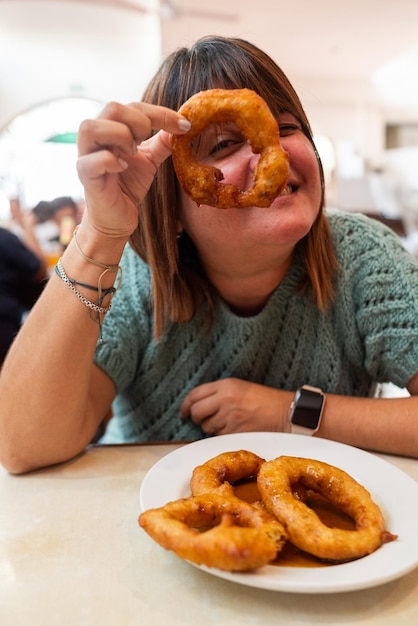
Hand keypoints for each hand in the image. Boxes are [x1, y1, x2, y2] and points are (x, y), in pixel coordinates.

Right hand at [76, 101, 189, 237]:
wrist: (116, 219)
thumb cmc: (128, 186)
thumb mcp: (150, 160)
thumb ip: (162, 142)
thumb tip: (181, 126)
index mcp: (112, 129)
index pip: (134, 107)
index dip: (160, 113)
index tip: (184, 126)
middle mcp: (96, 138)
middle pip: (112, 108)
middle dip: (139, 122)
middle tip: (147, 142)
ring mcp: (87, 156)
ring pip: (92, 127)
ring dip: (120, 136)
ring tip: (132, 153)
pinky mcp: (85, 176)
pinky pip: (92, 160)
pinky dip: (110, 161)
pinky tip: (123, 168)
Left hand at [180, 378, 289, 434]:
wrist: (284, 412)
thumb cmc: (264, 400)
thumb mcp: (240, 387)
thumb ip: (219, 392)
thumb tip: (197, 405)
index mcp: (226, 385)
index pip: (195, 394)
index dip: (185, 405)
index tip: (183, 411)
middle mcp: (225, 399)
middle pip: (197, 411)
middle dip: (196, 418)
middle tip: (202, 420)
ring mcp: (229, 416)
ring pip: (207, 427)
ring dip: (211, 428)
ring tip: (226, 422)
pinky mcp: (235, 431)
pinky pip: (219, 436)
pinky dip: (222, 435)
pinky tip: (233, 429)